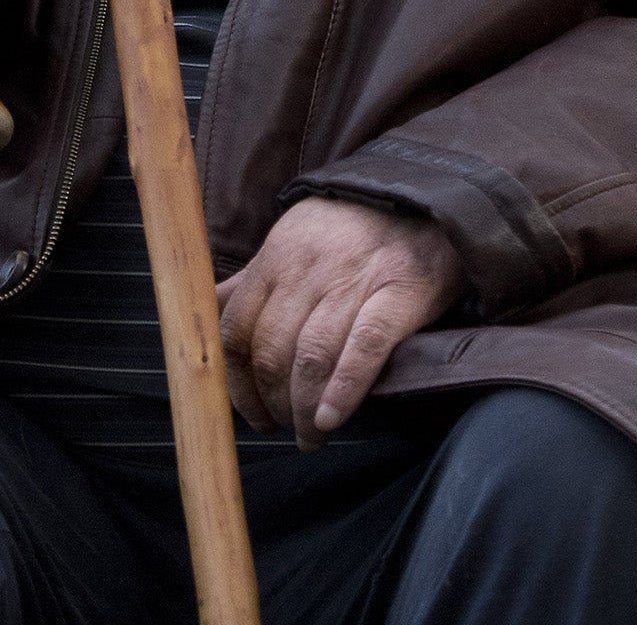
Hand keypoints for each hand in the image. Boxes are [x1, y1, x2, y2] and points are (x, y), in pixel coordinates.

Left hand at [217, 197, 464, 451]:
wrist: (424, 200)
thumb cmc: (353, 230)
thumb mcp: (294, 240)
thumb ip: (255, 279)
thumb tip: (212, 307)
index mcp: (276, 258)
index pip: (236, 331)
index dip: (238, 384)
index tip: (252, 413)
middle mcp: (308, 270)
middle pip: (271, 351)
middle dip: (273, 403)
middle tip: (286, 428)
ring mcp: (353, 281)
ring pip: (311, 358)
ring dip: (304, 410)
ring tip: (312, 436)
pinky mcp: (399, 293)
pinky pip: (363, 348)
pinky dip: (343, 389)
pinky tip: (331, 418)